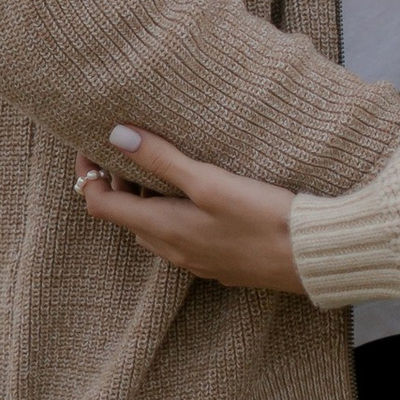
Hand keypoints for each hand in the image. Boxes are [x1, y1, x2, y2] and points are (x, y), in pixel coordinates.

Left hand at [74, 129, 305, 293]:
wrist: (310, 257)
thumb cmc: (261, 217)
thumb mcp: (209, 181)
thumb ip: (162, 159)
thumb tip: (116, 135)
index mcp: (163, 228)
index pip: (100, 206)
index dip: (88, 175)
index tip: (91, 146)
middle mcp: (172, 250)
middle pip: (126, 216)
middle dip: (120, 183)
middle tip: (131, 148)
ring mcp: (195, 261)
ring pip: (154, 228)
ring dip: (148, 199)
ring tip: (167, 165)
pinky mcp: (219, 264)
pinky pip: (180, 238)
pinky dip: (174, 213)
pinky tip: (201, 195)